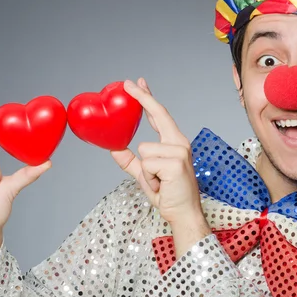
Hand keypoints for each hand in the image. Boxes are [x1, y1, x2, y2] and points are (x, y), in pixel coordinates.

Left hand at [111, 79, 204, 225]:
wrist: (183, 213)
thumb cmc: (169, 194)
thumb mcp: (144, 175)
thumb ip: (130, 161)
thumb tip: (113, 148)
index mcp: (174, 143)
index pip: (159, 115)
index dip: (148, 98)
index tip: (137, 83)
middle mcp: (180, 143)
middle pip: (158, 114)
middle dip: (143, 98)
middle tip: (127, 83)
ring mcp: (180, 151)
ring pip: (144, 149)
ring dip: (145, 171)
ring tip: (158, 181)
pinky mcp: (176, 162)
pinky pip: (147, 164)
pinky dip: (149, 178)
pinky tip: (161, 185)